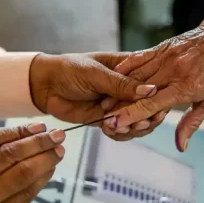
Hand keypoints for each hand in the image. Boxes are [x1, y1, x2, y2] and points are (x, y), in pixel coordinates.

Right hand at [0, 123, 64, 202]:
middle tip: (58, 135)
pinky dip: (42, 179)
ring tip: (59, 151)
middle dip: (39, 143)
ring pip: (21, 175)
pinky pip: (26, 195)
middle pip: (9, 155)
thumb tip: (34, 134)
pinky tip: (50, 169)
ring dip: (45, 160)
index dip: (19, 130)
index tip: (40, 126)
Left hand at [29, 53, 156, 125]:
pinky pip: (121, 130)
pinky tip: (110, 130)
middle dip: (146, 116)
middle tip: (140, 123)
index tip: (157, 108)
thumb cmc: (69, 69)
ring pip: (137, 120)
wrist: (45, 86)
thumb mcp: (96, 73)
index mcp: (129, 69)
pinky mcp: (107, 119)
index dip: (158, 96)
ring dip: (133, 127)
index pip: (152, 82)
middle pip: (149, 105)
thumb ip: (121, 84)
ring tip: (122, 127)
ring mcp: (118, 104)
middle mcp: (127, 88)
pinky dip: (119, 133)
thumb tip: (151, 91)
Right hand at [102, 15, 203, 150]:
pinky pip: (139, 57)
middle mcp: (172, 71)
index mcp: (186, 87)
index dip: (130, 115)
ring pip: (135, 74)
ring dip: (118, 88)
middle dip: (118, 105)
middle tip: (102, 117)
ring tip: (103, 101)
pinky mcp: (162, 47)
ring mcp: (166, 57)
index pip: (151, 105)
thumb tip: (181, 146)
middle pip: (138, 91)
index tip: (114, 124)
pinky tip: (114, 75)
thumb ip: (192, 123)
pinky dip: (126, 67)